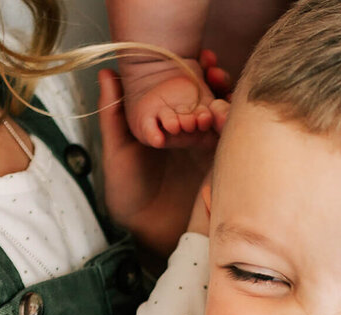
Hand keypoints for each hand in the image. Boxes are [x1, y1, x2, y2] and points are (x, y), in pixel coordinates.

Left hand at [98, 68, 220, 256]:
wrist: (142, 231)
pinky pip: (233, 145)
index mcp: (173, 124)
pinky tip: (223, 119)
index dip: (199, 71)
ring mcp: (211, 152)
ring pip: (227, 119)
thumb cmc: (127, 192)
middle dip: (218, 80)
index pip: (192, 90)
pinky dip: (232, 128)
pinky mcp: (221, 171)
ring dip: (225, 102)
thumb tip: (107, 73)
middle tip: (213, 69)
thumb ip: (113, 112)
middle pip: (215, 98)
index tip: (202, 57)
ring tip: (213, 100)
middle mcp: (195, 135)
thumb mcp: (117, 149)